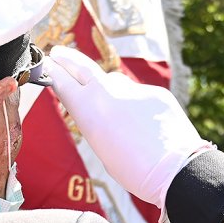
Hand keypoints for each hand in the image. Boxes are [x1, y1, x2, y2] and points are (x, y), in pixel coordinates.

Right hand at [46, 46, 211, 212]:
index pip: (63, 82)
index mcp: (88, 109)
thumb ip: (95, 120)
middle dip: (67, 59)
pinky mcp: (156, 92)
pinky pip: (139, 96)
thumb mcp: (102, 148)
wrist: (176, 169)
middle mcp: (108, 92)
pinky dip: (137, 107)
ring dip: (109, 91)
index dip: (53, 72)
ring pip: (115, 84)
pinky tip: (144, 126)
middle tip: (58, 52)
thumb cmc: (134, 170)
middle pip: (82, 66)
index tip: (47, 65)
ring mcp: (134, 89)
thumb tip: (99, 105)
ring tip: (113, 111)